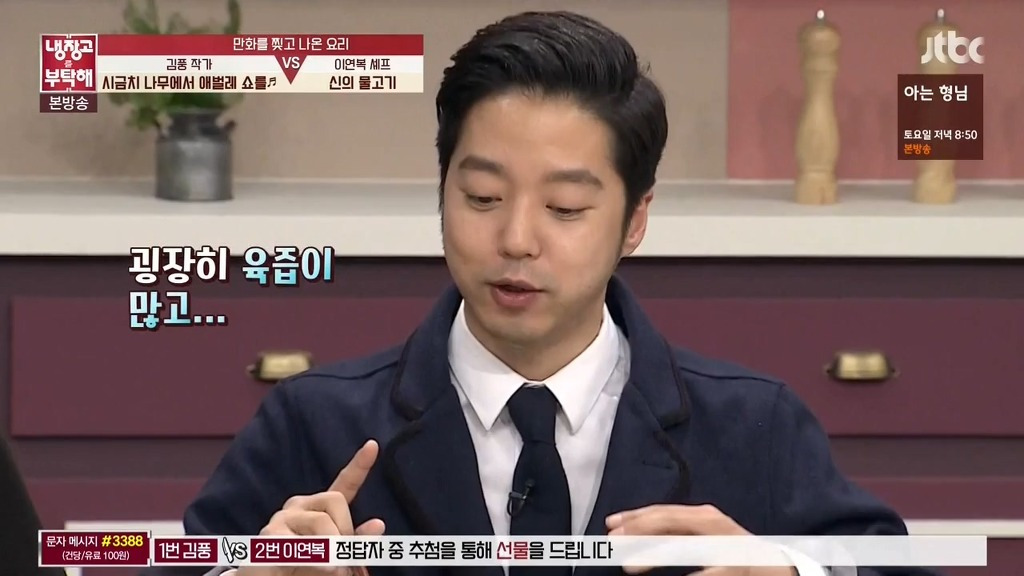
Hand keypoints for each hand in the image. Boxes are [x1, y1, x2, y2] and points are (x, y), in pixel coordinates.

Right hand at [237, 440, 385, 575]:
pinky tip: (314, 564)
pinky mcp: (271, 534)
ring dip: (332, 549)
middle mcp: (300, 506)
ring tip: (330, 568)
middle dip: (344, 529)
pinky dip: (315, 558)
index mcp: (320, 509)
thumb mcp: (337, 557)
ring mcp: (283, 518)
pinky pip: (302, 541)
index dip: (359, 465)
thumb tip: (378, 524)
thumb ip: (356, 543)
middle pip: (335, 500)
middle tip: (340, 558)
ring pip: (321, 521)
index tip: (373, 445)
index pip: (344, 484)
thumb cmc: (305, 570)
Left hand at [605, 504, 795, 575]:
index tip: (610, 524)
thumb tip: (632, 535)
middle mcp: (713, 525)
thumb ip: (673, 533)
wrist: (775, 565)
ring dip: (653, 556)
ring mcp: (725, 546)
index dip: (635, 517)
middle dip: (638, 532)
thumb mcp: (701, 535)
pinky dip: (691, 575)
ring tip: (629, 567)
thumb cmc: (730, 549)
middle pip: (669, 523)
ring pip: (683, 547)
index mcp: (702, 516)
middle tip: (614, 543)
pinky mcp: (734, 567)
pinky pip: (707, 573)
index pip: (663, 512)